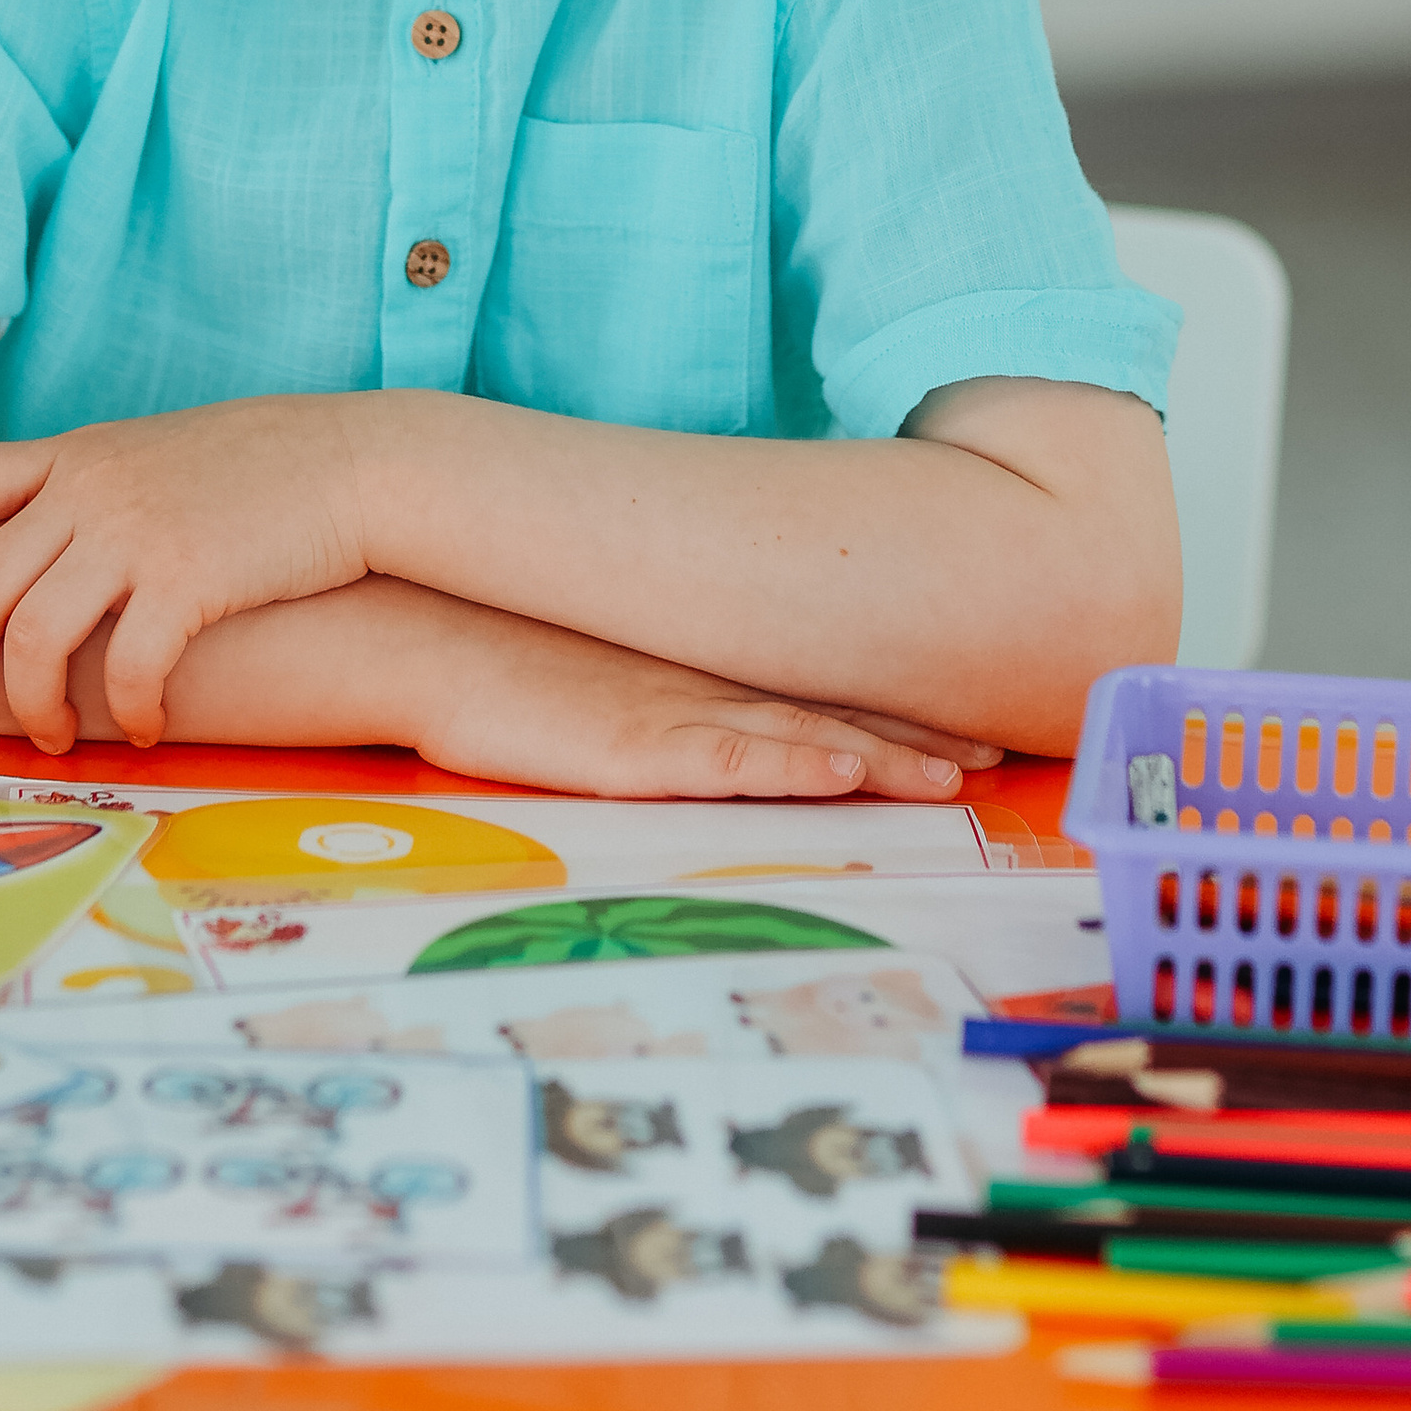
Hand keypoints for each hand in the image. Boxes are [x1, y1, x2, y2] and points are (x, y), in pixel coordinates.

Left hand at [0, 398, 368, 752]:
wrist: (357, 462)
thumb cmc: (267, 468)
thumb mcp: (161, 453)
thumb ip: (98, 487)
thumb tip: (52, 542)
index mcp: (80, 453)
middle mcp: (93, 487)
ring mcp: (136, 531)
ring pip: (37, 637)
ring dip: (32, 705)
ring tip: (47, 740)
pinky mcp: (187, 580)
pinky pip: (126, 666)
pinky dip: (123, 711)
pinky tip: (140, 728)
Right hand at [401, 600, 999, 801]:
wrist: (419, 634)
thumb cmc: (493, 661)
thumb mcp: (590, 679)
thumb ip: (649, 696)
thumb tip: (696, 717)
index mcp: (694, 677)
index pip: (814, 698)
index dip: (895, 717)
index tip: (966, 731)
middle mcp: (698, 690)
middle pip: (829, 718)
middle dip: (915, 741)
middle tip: (992, 755)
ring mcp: (670, 716)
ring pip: (799, 741)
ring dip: (880, 759)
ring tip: (953, 777)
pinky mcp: (633, 746)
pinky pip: (727, 759)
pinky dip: (790, 766)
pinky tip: (842, 774)